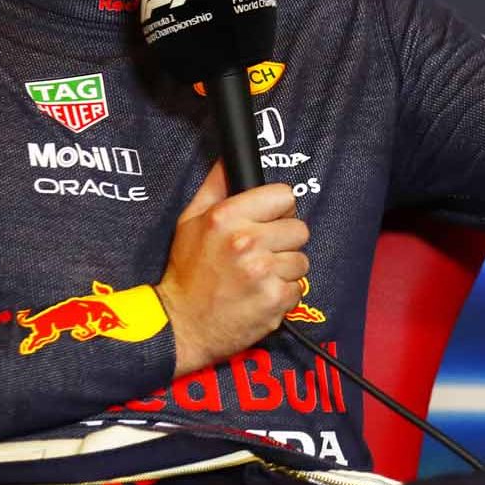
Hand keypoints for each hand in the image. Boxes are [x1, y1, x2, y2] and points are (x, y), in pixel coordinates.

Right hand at [157, 162, 309, 375]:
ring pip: (301, 260)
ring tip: (258, 277)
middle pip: (299, 228)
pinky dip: (283, 294)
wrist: (182, 324)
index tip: (269, 222)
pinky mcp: (274, 299)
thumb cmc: (186, 273)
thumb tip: (229, 160)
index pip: (284, 195)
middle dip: (284, 241)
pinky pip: (299, 288)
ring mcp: (263, 272)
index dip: (278, 209)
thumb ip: (214, 187)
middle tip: (261, 254)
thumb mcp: (190, 222)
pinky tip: (260, 296)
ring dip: (285, 270)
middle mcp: (247, 241)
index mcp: (227, 217)